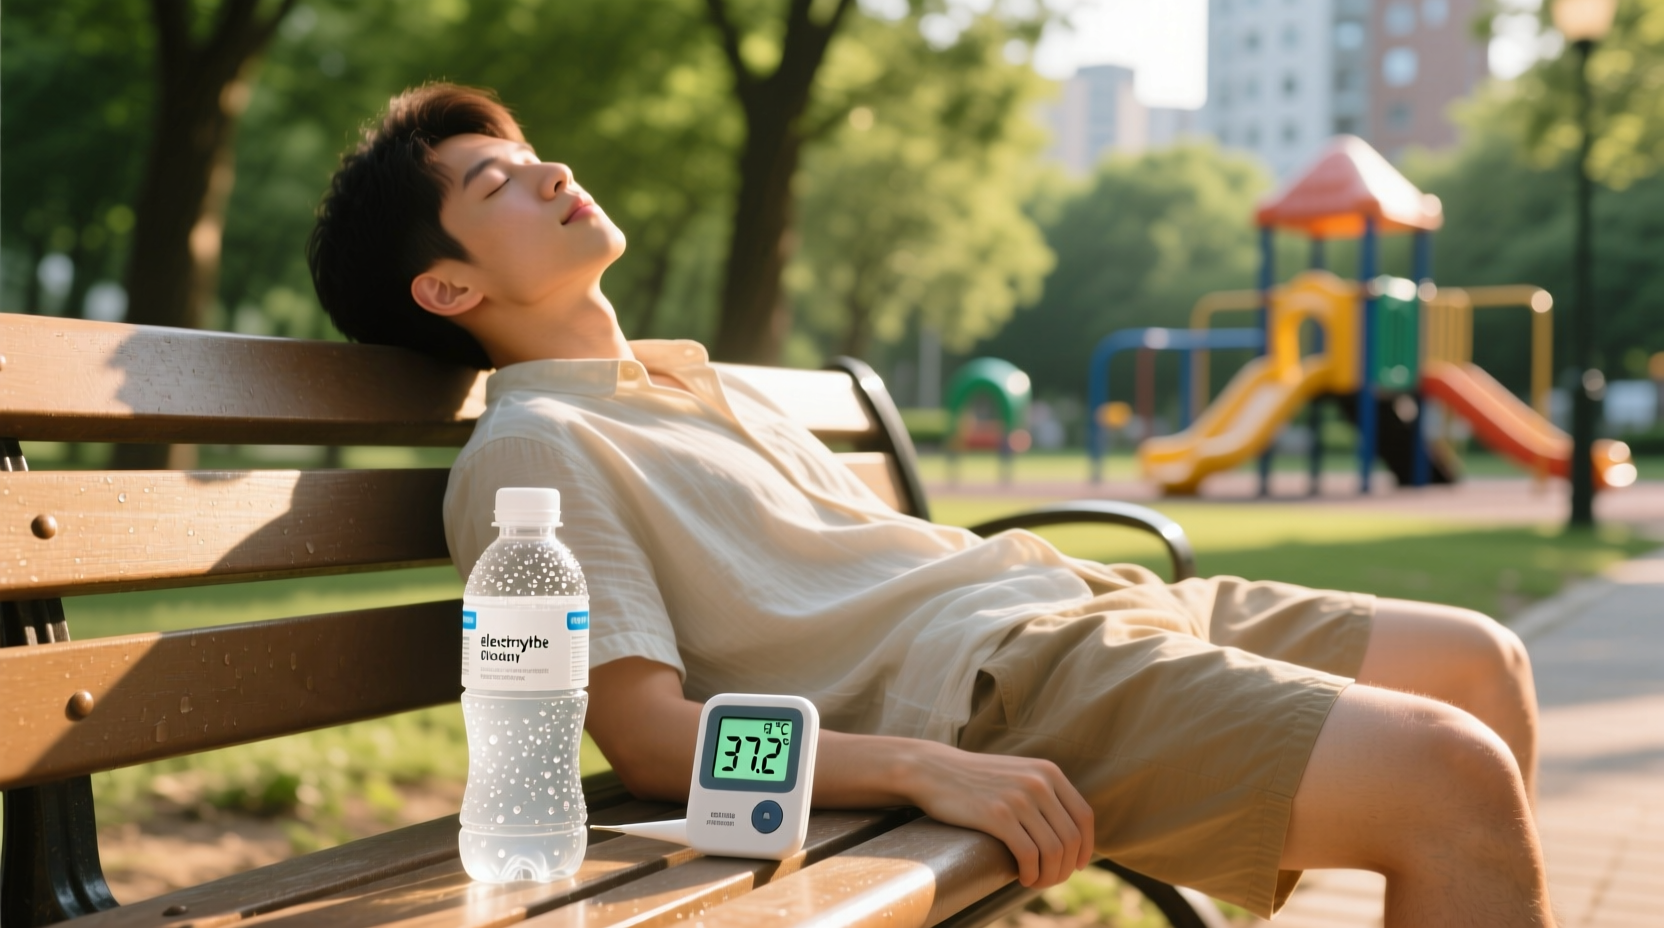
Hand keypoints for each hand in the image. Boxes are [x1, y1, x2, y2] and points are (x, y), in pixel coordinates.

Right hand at [898, 742, 1094, 888]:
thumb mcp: (1017, 774)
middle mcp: (1039, 783)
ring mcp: (1019, 798)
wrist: (934, 770)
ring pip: (1054, 850)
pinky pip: (1029, 854)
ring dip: (1049, 875)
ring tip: (1036, 881)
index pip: (1084, 816)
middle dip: (1066, 867)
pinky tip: (1023, 877)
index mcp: (1048, 772)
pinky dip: (1032, 873)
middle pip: (1071, 838)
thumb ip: (1043, 792)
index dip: (1085, 846)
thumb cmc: (974, 778)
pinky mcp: (998, 815)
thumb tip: (1067, 831)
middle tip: (1051, 879)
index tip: (1077, 864)